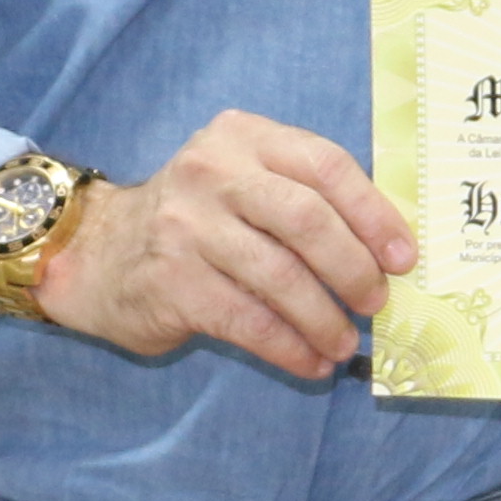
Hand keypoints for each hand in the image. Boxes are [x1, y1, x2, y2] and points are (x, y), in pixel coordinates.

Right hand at [35, 110, 419, 381]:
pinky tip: (310, 363)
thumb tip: (387, 253)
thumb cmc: (197, 221)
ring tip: (344, 343)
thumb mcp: (243, 181)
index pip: (325, 165)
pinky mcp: (171, 280)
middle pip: (305, 219)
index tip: (403, 257)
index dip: (373, 214)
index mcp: (243, 137)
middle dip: (352, 268)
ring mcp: (186, 226)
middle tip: (375, 303)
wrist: (96, 252)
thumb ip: (302, 197)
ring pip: (279, 276)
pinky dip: (289, 347)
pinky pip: (248, 320)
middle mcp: (212, 172)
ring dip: (324, 318)